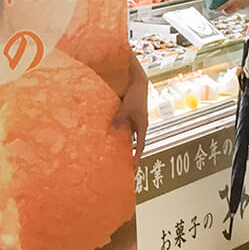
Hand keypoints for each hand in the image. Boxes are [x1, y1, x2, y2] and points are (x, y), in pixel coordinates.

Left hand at [112, 51, 148, 165]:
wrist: (137, 81)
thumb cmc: (136, 94)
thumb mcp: (127, 108)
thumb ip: (119, 119)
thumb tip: (111, 131)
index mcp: (142, 126)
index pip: (141, 146)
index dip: (137, 157)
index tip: (133, 168)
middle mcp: (138, 124)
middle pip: (133, 142)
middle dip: (127, 152)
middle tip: (120, 162)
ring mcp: (132, 119)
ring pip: (126, 133)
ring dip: (119, 140)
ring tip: (110, 150)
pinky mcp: (127, 113)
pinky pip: (121, 124)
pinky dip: (115, 129)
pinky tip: (106, 131)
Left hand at [219, 0, 248, 14]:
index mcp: (234, 0)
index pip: (224, 6)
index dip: (219, 8)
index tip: (215, 9)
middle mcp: (236, 5)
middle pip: (227, 11)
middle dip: (223, 10)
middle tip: (221, 7)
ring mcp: (239, 8)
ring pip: (231, 12)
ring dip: (228, 10)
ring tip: (227, 6)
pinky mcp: (242, 8)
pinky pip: (235, 10)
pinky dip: (233, 9)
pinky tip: (234, 4)